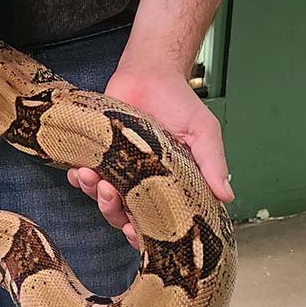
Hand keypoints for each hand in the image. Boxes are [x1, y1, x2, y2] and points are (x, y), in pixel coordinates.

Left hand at [67, 65, 233, 248]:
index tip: (136, 233)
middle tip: (110, 195)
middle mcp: (142, 183)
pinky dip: (78, 178)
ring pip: (101, 198)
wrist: (149, 72)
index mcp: (169, 185)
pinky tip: (78, 170)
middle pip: (123, 215)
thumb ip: (212, 163)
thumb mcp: (203, 132)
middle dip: (113, 212)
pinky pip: (83, 176)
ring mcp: (118, 170)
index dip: (146, 234)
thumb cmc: (179, 102)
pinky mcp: (98, 154)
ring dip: (94, 193)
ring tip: (91, 177)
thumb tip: (227, 195)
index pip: (158, 221)